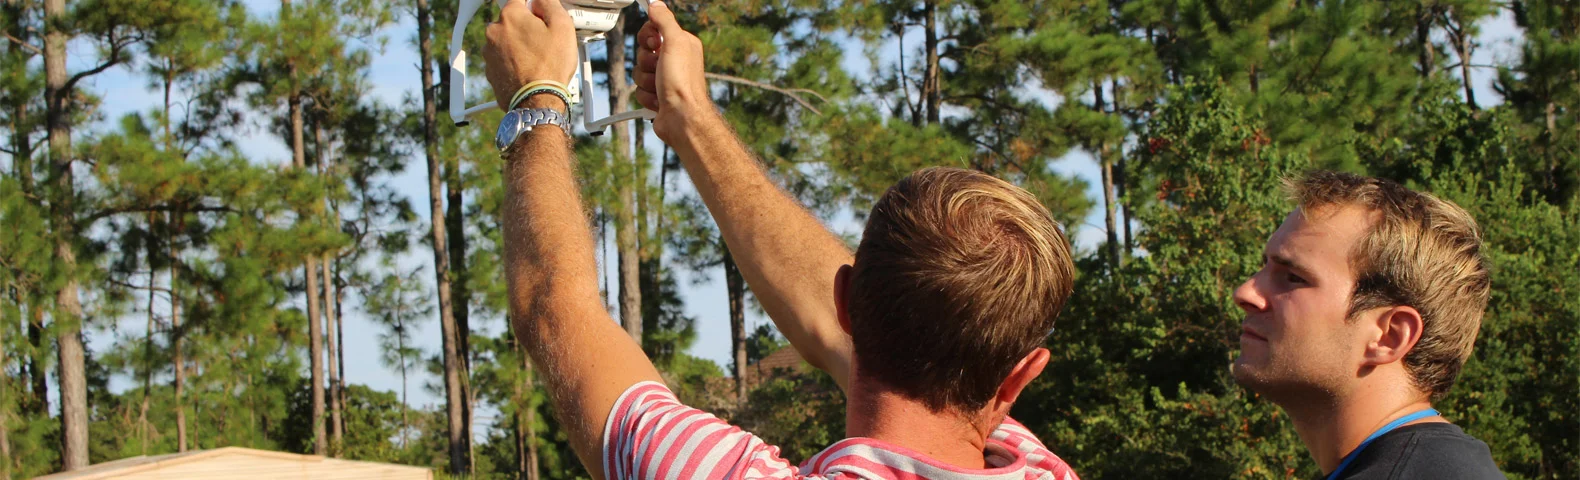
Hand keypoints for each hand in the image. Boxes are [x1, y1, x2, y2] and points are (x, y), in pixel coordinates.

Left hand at [483, 0, 577, 109]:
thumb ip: (549, 4)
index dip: (534, 7)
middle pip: (512, 21)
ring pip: (506, 41)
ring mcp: (489, 52)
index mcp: (511, 16)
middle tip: (544, 42)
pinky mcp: (490, 71)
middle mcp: (494, 31)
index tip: (541, 16)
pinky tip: (529, 70)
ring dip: (518, 46)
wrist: (537, 102)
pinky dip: (513, 62)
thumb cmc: (550, 67)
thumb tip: (540, 0)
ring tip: (538, 60)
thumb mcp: (562, 26)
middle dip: (526, 28)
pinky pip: (502, 59)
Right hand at [633, 1, 714, 141]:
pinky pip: (640, 90)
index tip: (653, 43)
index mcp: (681, 44)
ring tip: (661, 88)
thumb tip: (656, 4)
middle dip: (646, 62)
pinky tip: (660, 100)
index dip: (647, 37)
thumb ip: (664, 20)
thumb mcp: (675, 42)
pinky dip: (647, 96)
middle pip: (643, 52)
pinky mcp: (658, 95)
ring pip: (639, 72)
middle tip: (659, 68)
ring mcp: (665, 79)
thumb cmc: (682, 83)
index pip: (653, 30)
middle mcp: (674, 60)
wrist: (682, 118)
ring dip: (646, 81)